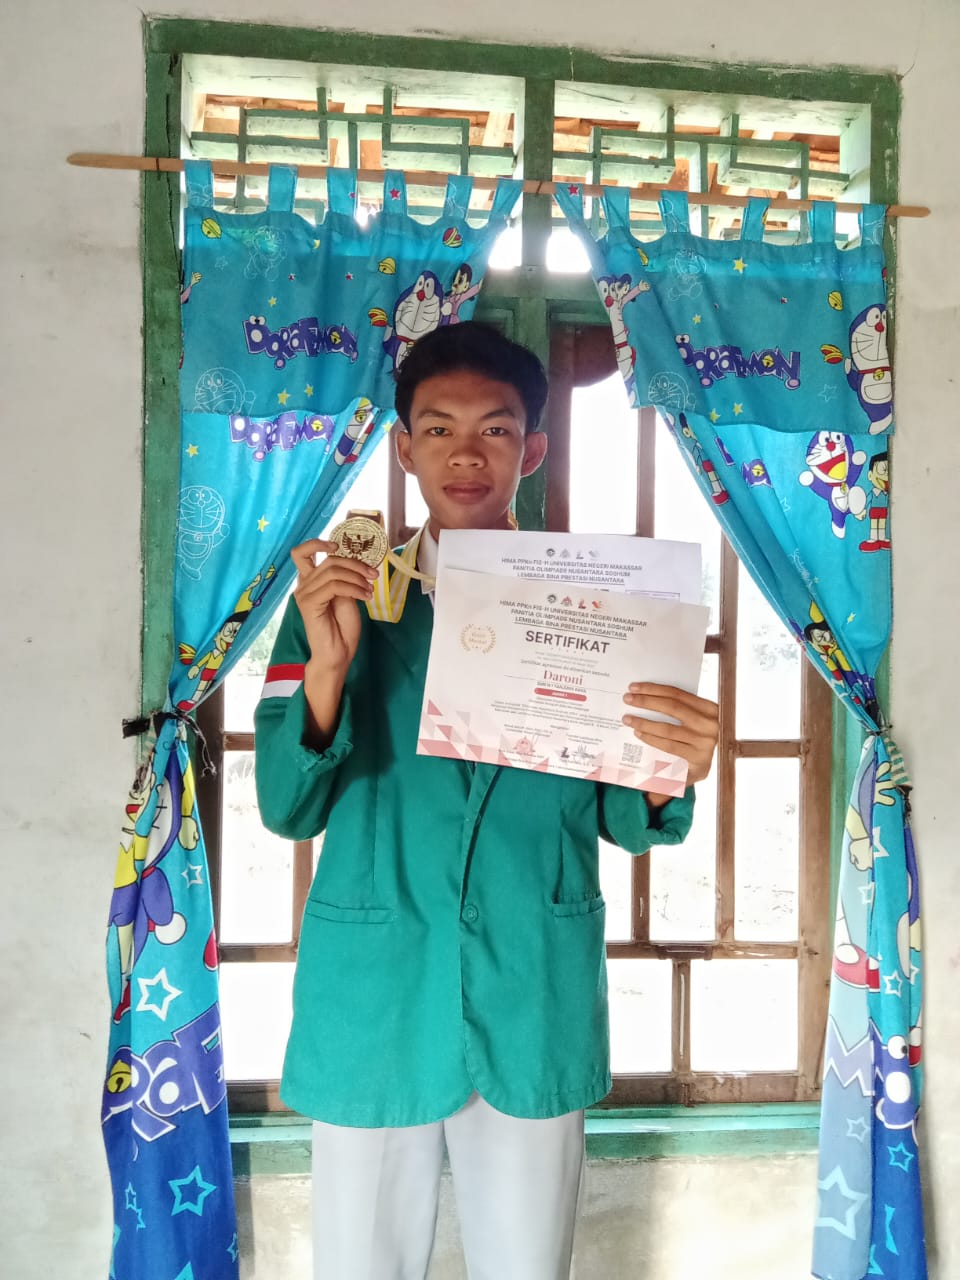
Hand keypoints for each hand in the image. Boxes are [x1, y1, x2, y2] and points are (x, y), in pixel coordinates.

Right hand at [290, 539, 377, 675]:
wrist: (338, 653)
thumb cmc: (342, 628)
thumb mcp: (346, 596)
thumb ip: (344, 579)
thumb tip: (354, 563)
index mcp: (310, 582)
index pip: (301, 553)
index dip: (317, 543)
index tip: (338, 547)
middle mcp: (303, 585)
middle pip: (329, 560)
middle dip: (356, 564)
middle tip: (373, 575)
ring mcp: (304, 594)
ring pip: (333, 571)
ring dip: (358, 578)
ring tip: (369, 590)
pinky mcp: (309, 604)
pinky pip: (334, 586)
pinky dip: (354, 588)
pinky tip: (365, 597)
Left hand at [622, 683, 719, 806]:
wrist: (702, 769)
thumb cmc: (693, 739)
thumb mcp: (690, 721)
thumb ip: (676, 708)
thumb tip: (644, 695)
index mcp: (709, 708)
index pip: (677, 694)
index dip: (653, 689)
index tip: (634, 687)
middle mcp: (710, 724)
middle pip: (672, 707)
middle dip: (646, 701)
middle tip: (627, 699)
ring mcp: (705, 742)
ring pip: (668, 728)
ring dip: (644, 722)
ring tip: (628, 719)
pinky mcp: (698, 759)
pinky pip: (669, 745)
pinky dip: (651, 738)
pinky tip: (639, 733)